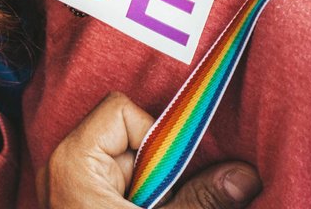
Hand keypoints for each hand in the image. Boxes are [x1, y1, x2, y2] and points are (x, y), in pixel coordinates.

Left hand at [39, 92, 258, 208]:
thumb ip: (200, 199)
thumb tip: (246, 175)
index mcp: (72, 161)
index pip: (120, 110)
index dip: (154, 138)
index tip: (171, 178)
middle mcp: (64, 167)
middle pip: (129, 138)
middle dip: (160, 168)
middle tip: (162, 201)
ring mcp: (70, 189)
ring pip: (129, 167)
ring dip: (156, 189)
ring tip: (153, 208)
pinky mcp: (80, 205)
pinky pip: (120, 187)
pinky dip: (144, 199)